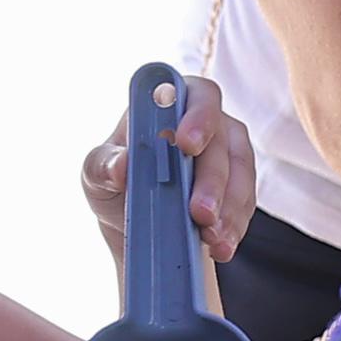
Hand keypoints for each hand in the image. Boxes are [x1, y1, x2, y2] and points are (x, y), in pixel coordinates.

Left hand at [79, 72, 255, 265]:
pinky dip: (235, 226)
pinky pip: (246, 202)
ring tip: (212, 238)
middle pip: (220, 140)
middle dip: (212, 180)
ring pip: (240, 172)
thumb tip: (121, 166)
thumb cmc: (114, 182)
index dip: (196, 116)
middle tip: (201, 214)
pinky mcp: (240, 184)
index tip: (186, 146)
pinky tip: (221, 246)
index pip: (193, 94)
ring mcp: (227, 152)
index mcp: (168, 104)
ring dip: (229, 209)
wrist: (137, 223)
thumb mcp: (94, 174)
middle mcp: (205, 121)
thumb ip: (103, 165)